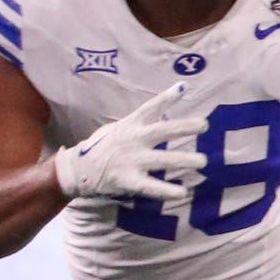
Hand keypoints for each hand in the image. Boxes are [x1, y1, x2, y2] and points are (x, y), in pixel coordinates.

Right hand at [54, 82, 206, 202]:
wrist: (76, 169)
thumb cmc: (102, 148)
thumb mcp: (118, 129)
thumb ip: (139, 123)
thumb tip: (164, 112)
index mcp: (130, 125)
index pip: (150, 108)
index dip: (167, 97)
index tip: (183, 87)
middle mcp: (132, 140)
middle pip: (162, 131)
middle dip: (184, 127)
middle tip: (203, 125)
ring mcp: (130, 160)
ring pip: (163, 159)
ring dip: (184, 159)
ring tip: (202, 161)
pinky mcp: (127, 180)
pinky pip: (151, 187)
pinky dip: (167, 190)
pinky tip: (182, 192)